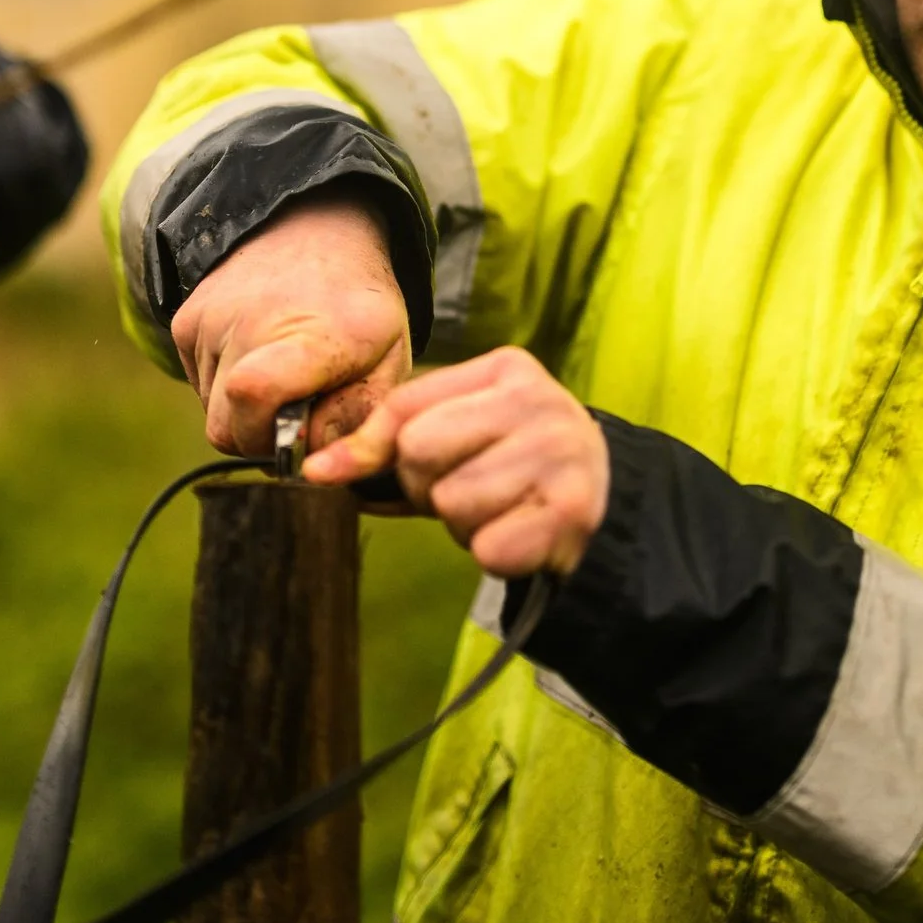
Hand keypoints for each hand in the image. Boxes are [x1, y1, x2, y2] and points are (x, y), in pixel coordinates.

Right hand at [170, 193, 411, 457]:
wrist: (312, 227)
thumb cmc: (358, 308)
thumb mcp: (390, 359)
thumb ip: (360, 418)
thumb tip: (313, 464)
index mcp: (311, 334)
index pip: (254, 393)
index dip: (271, 438)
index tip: (306, 432)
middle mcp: (249, 321)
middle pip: (229, 429)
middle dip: (263, 440)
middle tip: (299, 412)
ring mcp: (209, 320)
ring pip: (213, 414)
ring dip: (246, 413)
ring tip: (283, 374)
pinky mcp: (184, 322)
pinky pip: (198, 387)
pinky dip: (226, 388)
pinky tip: (258, 354)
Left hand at [304, 347, 607, 577]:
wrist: (605, 503)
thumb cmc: (511, 465)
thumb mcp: (456, 432)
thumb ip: (388, 441)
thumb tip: (317, 471)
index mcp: (506, 368)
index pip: (405, 406)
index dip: (367, 448)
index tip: (332, 474)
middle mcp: (539, 400)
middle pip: (418, 451)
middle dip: (426, 486)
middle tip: (467, 488)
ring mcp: (562, 453)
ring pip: (451, 503)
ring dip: (462, 524)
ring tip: (500, 509)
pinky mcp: (574, 510)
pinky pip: (487, 548)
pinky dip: (492, 553)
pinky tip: (520, 533)